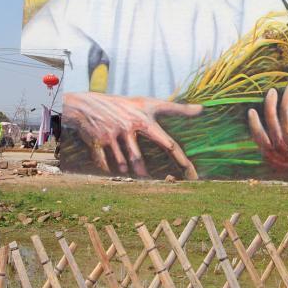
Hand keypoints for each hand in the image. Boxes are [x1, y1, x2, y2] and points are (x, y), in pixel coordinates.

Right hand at [63, 92, 201, 178]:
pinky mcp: (96, 141)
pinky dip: (107, 170)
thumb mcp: (149, 103)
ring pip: (122, 164)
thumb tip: (201, 109)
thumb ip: (176, 108)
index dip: (181, 160)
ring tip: (125, 172)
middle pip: (138, 159)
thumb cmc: (124, 105)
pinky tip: (109, 171)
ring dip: (124, 170)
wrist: (86, 105)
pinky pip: (104, 164)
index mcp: (144, 120)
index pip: (168, 143)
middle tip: (148, 183)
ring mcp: (111, 134)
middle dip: (143, 174)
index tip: (191, 175)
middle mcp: (129, 127)